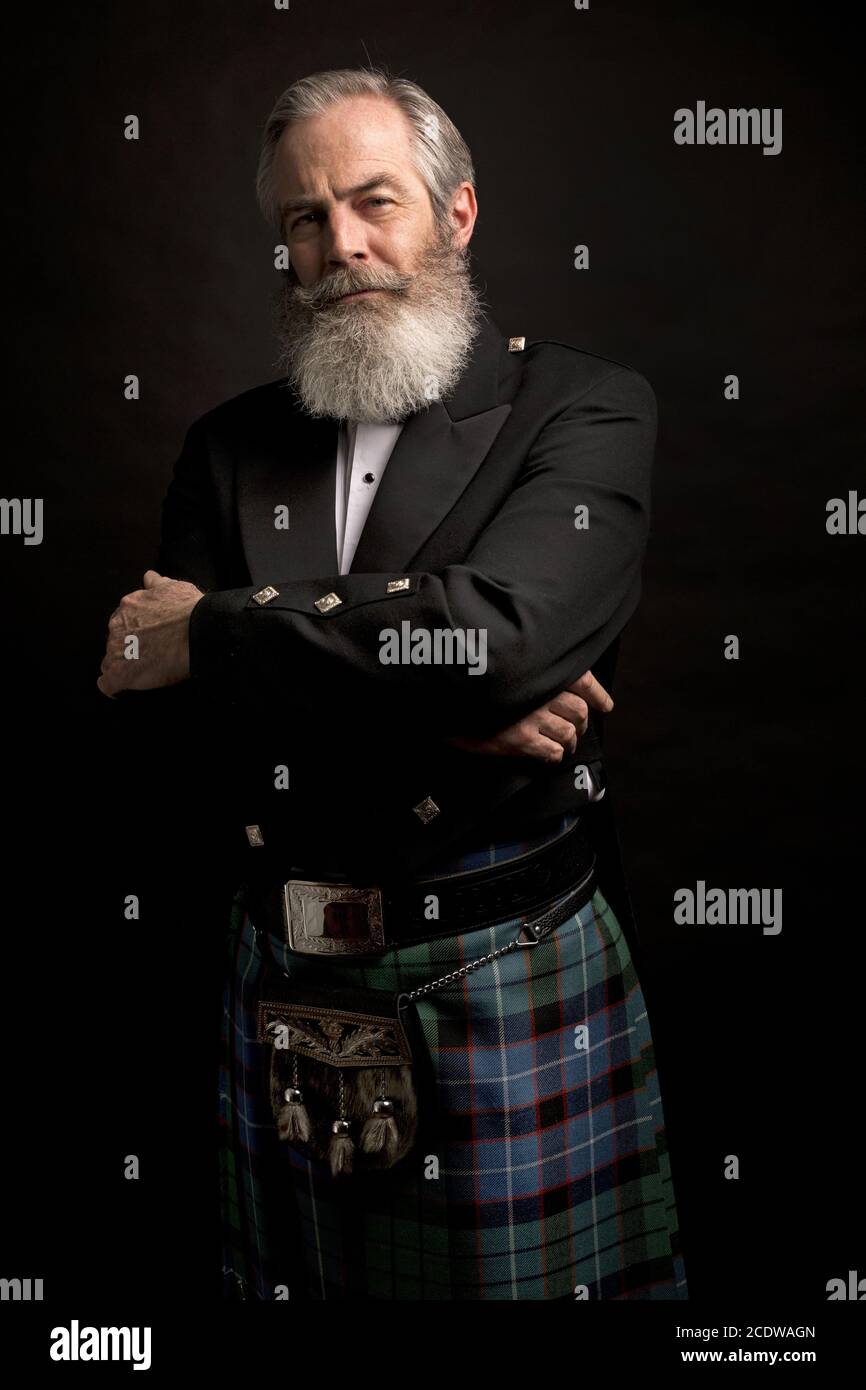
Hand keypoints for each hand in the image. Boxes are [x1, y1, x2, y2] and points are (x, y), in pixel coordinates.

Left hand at [96, 570, 203, 698]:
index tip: (145, 639)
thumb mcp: (173, 587)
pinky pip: (107, 685)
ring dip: (122, 667)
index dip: (133, 632)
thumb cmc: (189, 610)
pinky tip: (122, 691)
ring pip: (110, 662)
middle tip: (147, 657)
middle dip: (127, 649)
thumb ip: (157, 584)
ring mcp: (117, 651)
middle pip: (114, 642)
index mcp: (128, 607)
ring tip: (139, 675)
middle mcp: (117, 627)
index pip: (122, 623)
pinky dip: (115, 688)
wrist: (197, 632)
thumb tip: (150, 577)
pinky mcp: (121, 674)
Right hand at [444, 670, 612, 764]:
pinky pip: (551, 752)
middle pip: (579, 710)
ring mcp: (532, 716)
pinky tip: (550, 757)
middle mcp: (540, 690)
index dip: (598, 695)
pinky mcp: (520, 739)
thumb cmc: (472, 680)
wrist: (442, 698)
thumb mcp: (503, 666)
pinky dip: (555, 756)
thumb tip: (550, 682)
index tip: (605, 705)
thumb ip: (529, 672)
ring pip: (568, 733)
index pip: (583, 681)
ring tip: (566, 746)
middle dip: (582, 723)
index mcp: (540, 668)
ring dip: (570, 742)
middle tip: (578, 729)